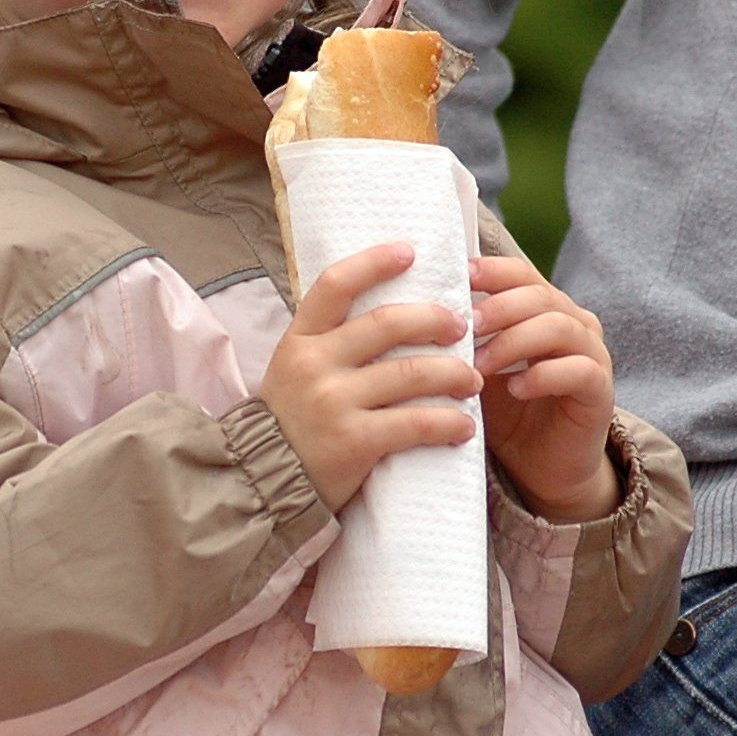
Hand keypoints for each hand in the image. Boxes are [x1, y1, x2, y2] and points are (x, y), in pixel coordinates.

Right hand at [260, 242, 480, 511]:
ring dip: (453, 373)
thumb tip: (389, 313)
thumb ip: (331, 342)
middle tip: (462, 328)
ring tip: (473, 380)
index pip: (335, 285)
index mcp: (300, 340)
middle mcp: (315, 364)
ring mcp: (334, 402)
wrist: (263, 483)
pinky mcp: (354, 441)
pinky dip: (448, 423)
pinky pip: (414, 423)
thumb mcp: (295, 369)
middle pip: (388, 324)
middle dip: (435, 321)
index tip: (410, 251)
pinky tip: (464, 426)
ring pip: (411, 373)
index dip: (374, 262)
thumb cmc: (292, 422)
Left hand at [470, 253, 620, 523]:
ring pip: (559, 327)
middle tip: (464, 327)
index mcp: (544, 308)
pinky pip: (578, 370)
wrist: (542, 468)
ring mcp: (592, 354)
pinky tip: (517, 388)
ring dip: (514, 342)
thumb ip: (462, 339)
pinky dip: (543, 375)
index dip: (492, 271)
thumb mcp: (477, 370)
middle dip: (498, 308)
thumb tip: (418, 310)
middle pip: (540, 296)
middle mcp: (573, 323)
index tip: (458, 278)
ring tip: (480, 364)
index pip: (521, 274)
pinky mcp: (600, 390)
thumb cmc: (505, 412)